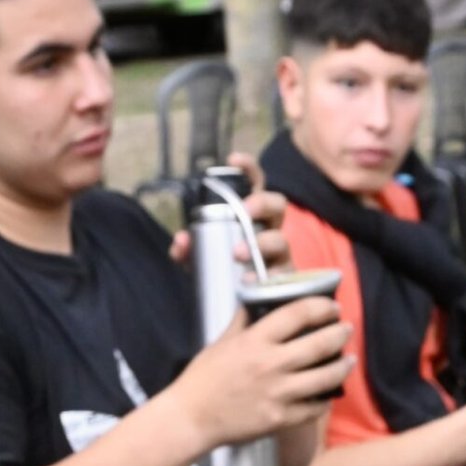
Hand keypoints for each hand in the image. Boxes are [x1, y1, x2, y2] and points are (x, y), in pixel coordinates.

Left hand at [168, 152, 291, 277]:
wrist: (243, 305)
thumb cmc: (225, 271)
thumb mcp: (202, 257)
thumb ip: (188, 249)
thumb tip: (181, 241)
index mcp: (252, 216)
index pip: (256, 184)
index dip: (248, 169)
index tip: (233, 159)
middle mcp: (270, 230)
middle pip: (278, 205)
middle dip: (262, 204)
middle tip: (244, 212)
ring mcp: (280, 256)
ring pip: (282, 240)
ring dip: (262, 243)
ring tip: (238, 253)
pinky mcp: (283, 281)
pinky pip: (282, 276)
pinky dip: (266, 277)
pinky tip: (249, 282)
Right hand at [177, 297, 352, 449]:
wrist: (191, 419)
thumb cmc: (203, 380)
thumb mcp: (222, 342)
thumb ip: (245, 321)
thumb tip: (256, 299)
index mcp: (255, 340)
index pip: (299, 313)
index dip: (322, 306)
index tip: (332, 307)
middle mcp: (270, 364)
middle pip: (320, 343)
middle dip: (340, 334)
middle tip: (346, 330)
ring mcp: (278, 394)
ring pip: (325, 377)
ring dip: (342, 367)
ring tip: (349, 361)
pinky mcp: (280, 419)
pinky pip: (314, 407)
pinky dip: (325, 399)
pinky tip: (329, 392)